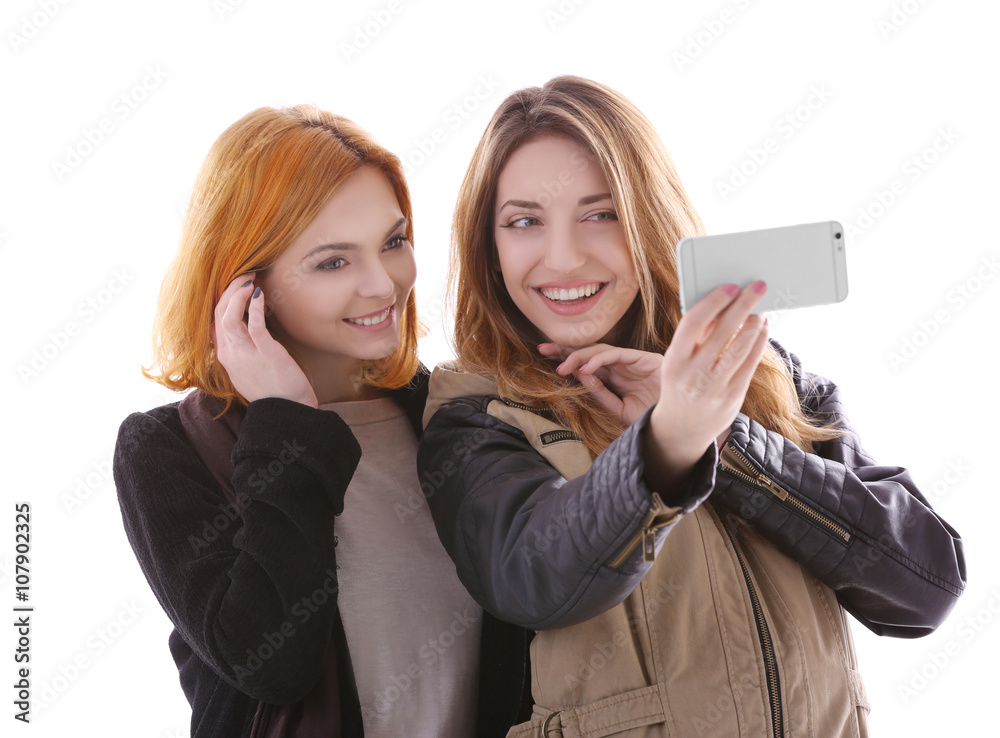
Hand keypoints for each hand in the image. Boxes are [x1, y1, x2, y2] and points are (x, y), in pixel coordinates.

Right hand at [211, 274, 317, 406]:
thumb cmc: (271, 389)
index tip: (237, 286)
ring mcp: (245, 354)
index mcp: (225, 356)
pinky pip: (254, 325)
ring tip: (250, 280)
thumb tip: (234, 327)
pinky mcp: (265, 353)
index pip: (214, 320)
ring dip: (238, 294)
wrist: (287, 410)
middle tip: (245, 276)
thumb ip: (237, 349)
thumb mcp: (245, 369)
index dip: (223, 299)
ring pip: (229, 317)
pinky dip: (254, 307)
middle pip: (219, 313)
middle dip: (230, 290)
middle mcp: (230, 354)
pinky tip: (260, 295)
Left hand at [539, 342, 662, 425]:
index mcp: (615, 377)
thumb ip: (601, 394)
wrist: (679, 421)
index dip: (566, 360)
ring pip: (599, 351)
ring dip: (578, 357)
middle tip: (542, 349)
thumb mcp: (619, 410)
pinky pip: (616, 355)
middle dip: (565, 350)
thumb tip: (579, 377)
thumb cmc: (653, 416)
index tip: (544, 361)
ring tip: (562, 367)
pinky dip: (598, 360)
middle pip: (588, 352)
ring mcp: (632, 360)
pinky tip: (584, 368)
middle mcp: (621, 365)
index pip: (586, 364)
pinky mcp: (643, 358)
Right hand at [643, 281, 768, 489]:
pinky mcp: (733, 397)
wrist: (681, 429)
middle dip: (742, 305)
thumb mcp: (677, 363)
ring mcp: (714, 387)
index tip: (730, 287)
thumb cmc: (680, 386)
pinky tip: (761, 330)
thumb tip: (721, 307)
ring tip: (759, 310)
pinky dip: (758, 343)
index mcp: (673, 361)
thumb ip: (695, 339)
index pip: (693, 323)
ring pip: (740, 347)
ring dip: (754, 324)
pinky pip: (750, 364)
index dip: (713, 302)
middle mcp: (693, 374)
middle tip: (757, 287)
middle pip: (722, 331)